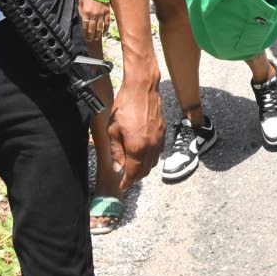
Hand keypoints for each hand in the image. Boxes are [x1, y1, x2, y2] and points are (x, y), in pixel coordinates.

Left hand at [78, 0, 110, 43]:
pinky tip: (105, 32)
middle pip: (92, 28)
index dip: (85, 32)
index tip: (85, 37)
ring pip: (100, 27)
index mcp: (86, 12)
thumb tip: (82, 18)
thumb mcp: (80, 1)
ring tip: (96, 38)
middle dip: (91, 35)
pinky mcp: (107, 12)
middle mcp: (94, 15)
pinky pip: (107, 22)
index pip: (85, 26)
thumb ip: (81, 10)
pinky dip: (106, 28)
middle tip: (90, 40)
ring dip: (98, 34)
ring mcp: (101, 14)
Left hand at [106, 70, 162, 190]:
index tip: (122, 186)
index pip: (133, 173)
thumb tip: (118, 168)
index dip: (127, 182)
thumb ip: (116, 151)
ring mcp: (159, 139)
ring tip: (134, 167)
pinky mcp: (163, 132)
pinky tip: (143, 153)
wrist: (142, 89)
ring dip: (144, 168)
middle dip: (136, 177)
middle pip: (145, 170)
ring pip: (153, 162)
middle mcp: (151, 146)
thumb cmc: (124, 107)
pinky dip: (151, 158)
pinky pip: (158, 152)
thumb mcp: (113, 130)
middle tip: (126, 178)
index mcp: (137, 147)